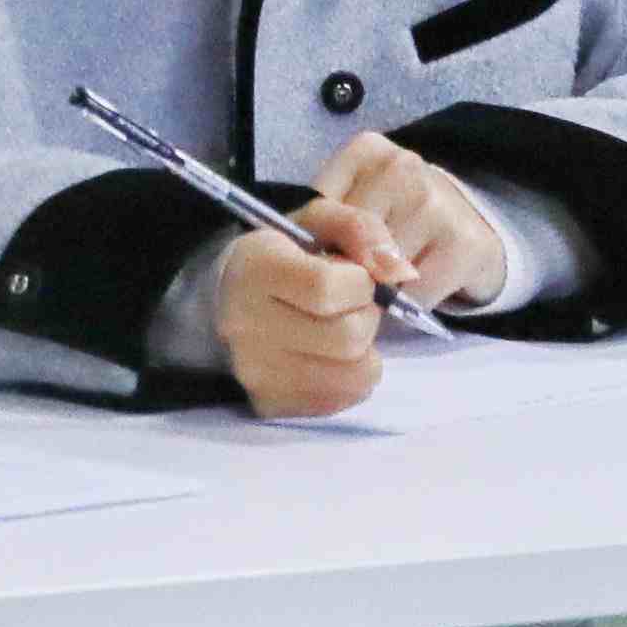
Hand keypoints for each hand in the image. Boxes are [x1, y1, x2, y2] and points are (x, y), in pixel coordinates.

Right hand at [205, 215, 386, 419]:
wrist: (225, 299)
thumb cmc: (280, 256)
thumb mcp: (317, 222)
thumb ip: (360, 229)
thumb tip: (401, 271)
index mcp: (255, 269)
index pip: (327, 289)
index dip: (360, 282)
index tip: (355, 275)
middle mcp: (246, 326)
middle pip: (347, 338)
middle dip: (366, 317)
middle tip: (352, 305)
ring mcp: (256, 372)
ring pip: (354, 376)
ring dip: (365, 351)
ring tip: (343, 329)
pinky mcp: (270, 404)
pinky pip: (342, 401)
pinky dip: (351, 378)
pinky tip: (331, 355)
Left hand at [306, 134, 510, 314]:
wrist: (467, 224)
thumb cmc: (394, 215)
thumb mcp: (351, 202)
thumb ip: (322, 221)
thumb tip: (301, 260)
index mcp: (365, 151)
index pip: (317, 209)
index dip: (312, 246)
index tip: (317, 261)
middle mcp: (402, 167)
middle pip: (350, 241)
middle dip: (346, 270)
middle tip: (353, 278)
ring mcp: (436, 201)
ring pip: (381, 270)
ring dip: (379, 290)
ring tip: (387, 278)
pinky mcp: (465, 242)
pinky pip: (416, 293)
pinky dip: (409, 303)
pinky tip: (415, 287)